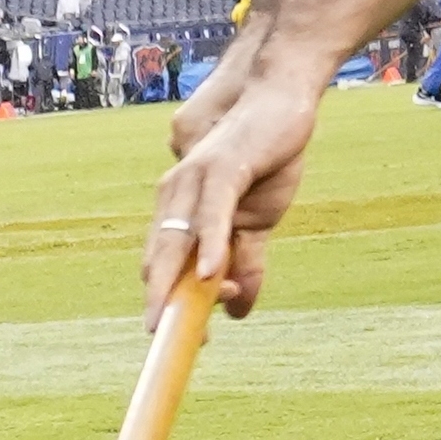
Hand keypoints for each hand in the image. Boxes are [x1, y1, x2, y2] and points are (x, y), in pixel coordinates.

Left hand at [147, 65, 312, 319]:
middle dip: (163, 304)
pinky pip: (212, 214)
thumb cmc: (265, 155)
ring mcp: (194, 182)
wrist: (280, 97)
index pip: (163, 267)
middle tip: (172, 341)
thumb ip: (244, 264)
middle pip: (160, 261)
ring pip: (179, 242)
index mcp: (179, 212)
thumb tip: (239, 312)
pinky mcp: (221, 168)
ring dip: (181, 285)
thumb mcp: (257, 222)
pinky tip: (210, 276)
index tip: (170, 342)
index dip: (164, 304)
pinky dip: (211, 246)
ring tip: (184, 323)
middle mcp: (175, 198)